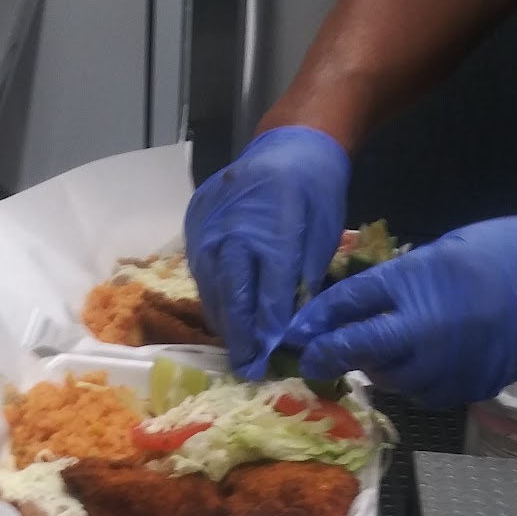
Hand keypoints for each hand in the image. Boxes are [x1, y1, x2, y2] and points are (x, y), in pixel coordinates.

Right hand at [186, 126, 350, 376]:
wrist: (288, 146)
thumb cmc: (314, 195)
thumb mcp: (322, 238)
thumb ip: (302, 284)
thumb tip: (287, 334)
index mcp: (275, 227)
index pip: (267, 294)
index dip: (265, 333)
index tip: (264, 364)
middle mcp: (233, 227)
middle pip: (232, 295)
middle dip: (240, 337)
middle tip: (247, 370)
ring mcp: (208, 225)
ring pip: (211, 287)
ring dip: (224, 322)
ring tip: (238, 351)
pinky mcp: (194, 224)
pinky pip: (200, 272)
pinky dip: (214, 298)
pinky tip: (228, 318)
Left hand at [283, 215, 516, 406]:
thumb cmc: (505, 254)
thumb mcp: (440, 253)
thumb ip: (396, 283)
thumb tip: (353, 303)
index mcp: (413, 287)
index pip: (348, 309)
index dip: (315, 321)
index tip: (292, 331)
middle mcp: (420, 335)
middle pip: (358, 352)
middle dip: (330, 354)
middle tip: (310, 357)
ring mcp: (440, 370)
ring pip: (387, 376)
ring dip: (375, 365)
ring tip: (383, 345)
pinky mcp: (458, 392)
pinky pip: (419, 389)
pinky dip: (411, 376)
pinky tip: (423, 357)